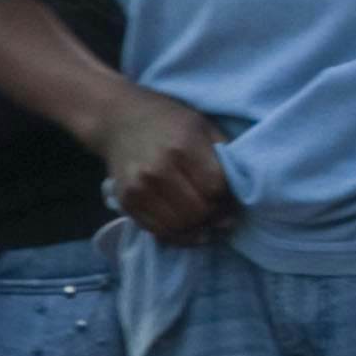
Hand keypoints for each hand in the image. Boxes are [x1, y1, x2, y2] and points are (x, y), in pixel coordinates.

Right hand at [89, 85, 233, 242]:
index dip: (227, 196)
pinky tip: (186, 225)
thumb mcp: (203, 128)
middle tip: (219, 212)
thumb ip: (223, 159)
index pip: (216, 188)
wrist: (119, 120)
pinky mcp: (126, 202)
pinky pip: (158, 231)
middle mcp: (158, 170)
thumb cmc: (169, 122)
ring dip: (197, 228)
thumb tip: (236, 199)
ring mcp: (138, 188)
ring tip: (204, 220)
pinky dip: (177, 234)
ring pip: (179, 226)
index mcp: (182, 147)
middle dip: (214, 215)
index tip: (228, 195)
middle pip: (198, 211)